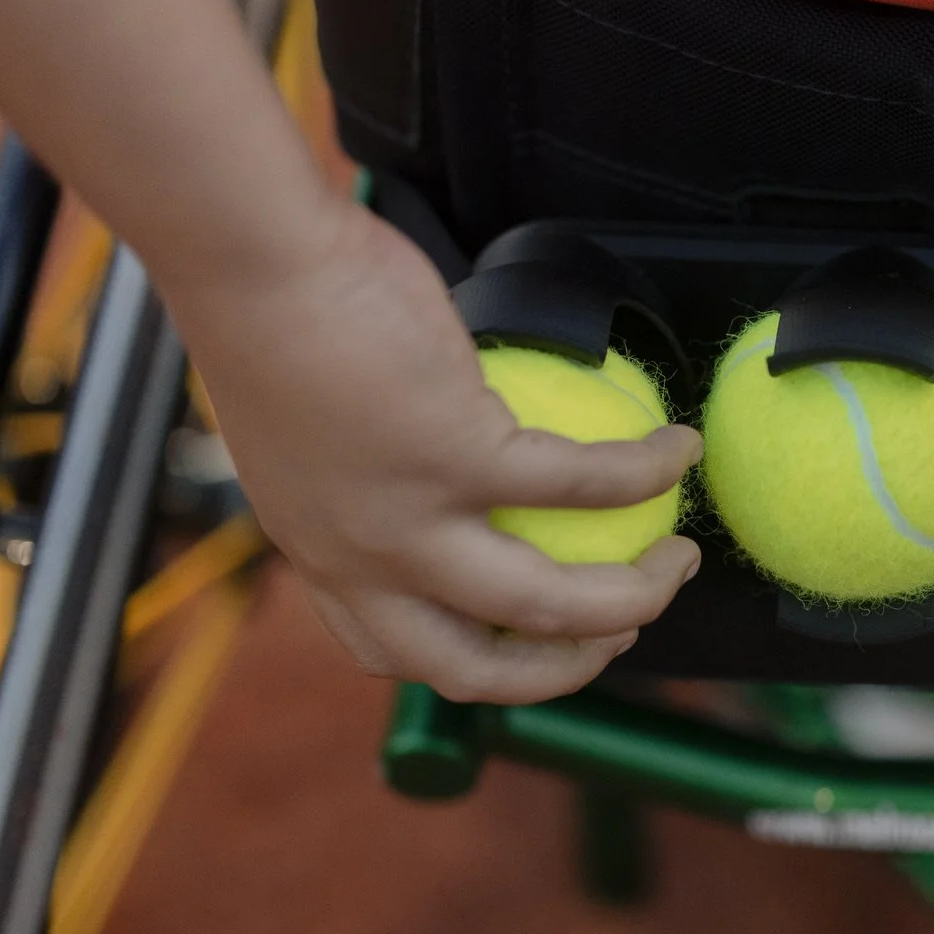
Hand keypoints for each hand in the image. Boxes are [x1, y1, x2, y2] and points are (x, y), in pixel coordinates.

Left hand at [170, 201, 702, 703]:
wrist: (255, 263)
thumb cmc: (274, 316)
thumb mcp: (306, 431)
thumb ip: (364, 470)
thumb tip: (433, 464)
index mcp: (323, 556)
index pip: (400, 655)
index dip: (483, 665)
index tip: (537, 636)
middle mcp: (363, 560)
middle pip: (479, 670)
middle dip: (567, 670)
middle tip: (625, 626)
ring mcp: (411, 519)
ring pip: (549, 606)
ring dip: (633, 597)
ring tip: (678, 556)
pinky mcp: (460, 457)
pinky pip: (584, 482)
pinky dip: (645, 470)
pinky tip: (676, 448)